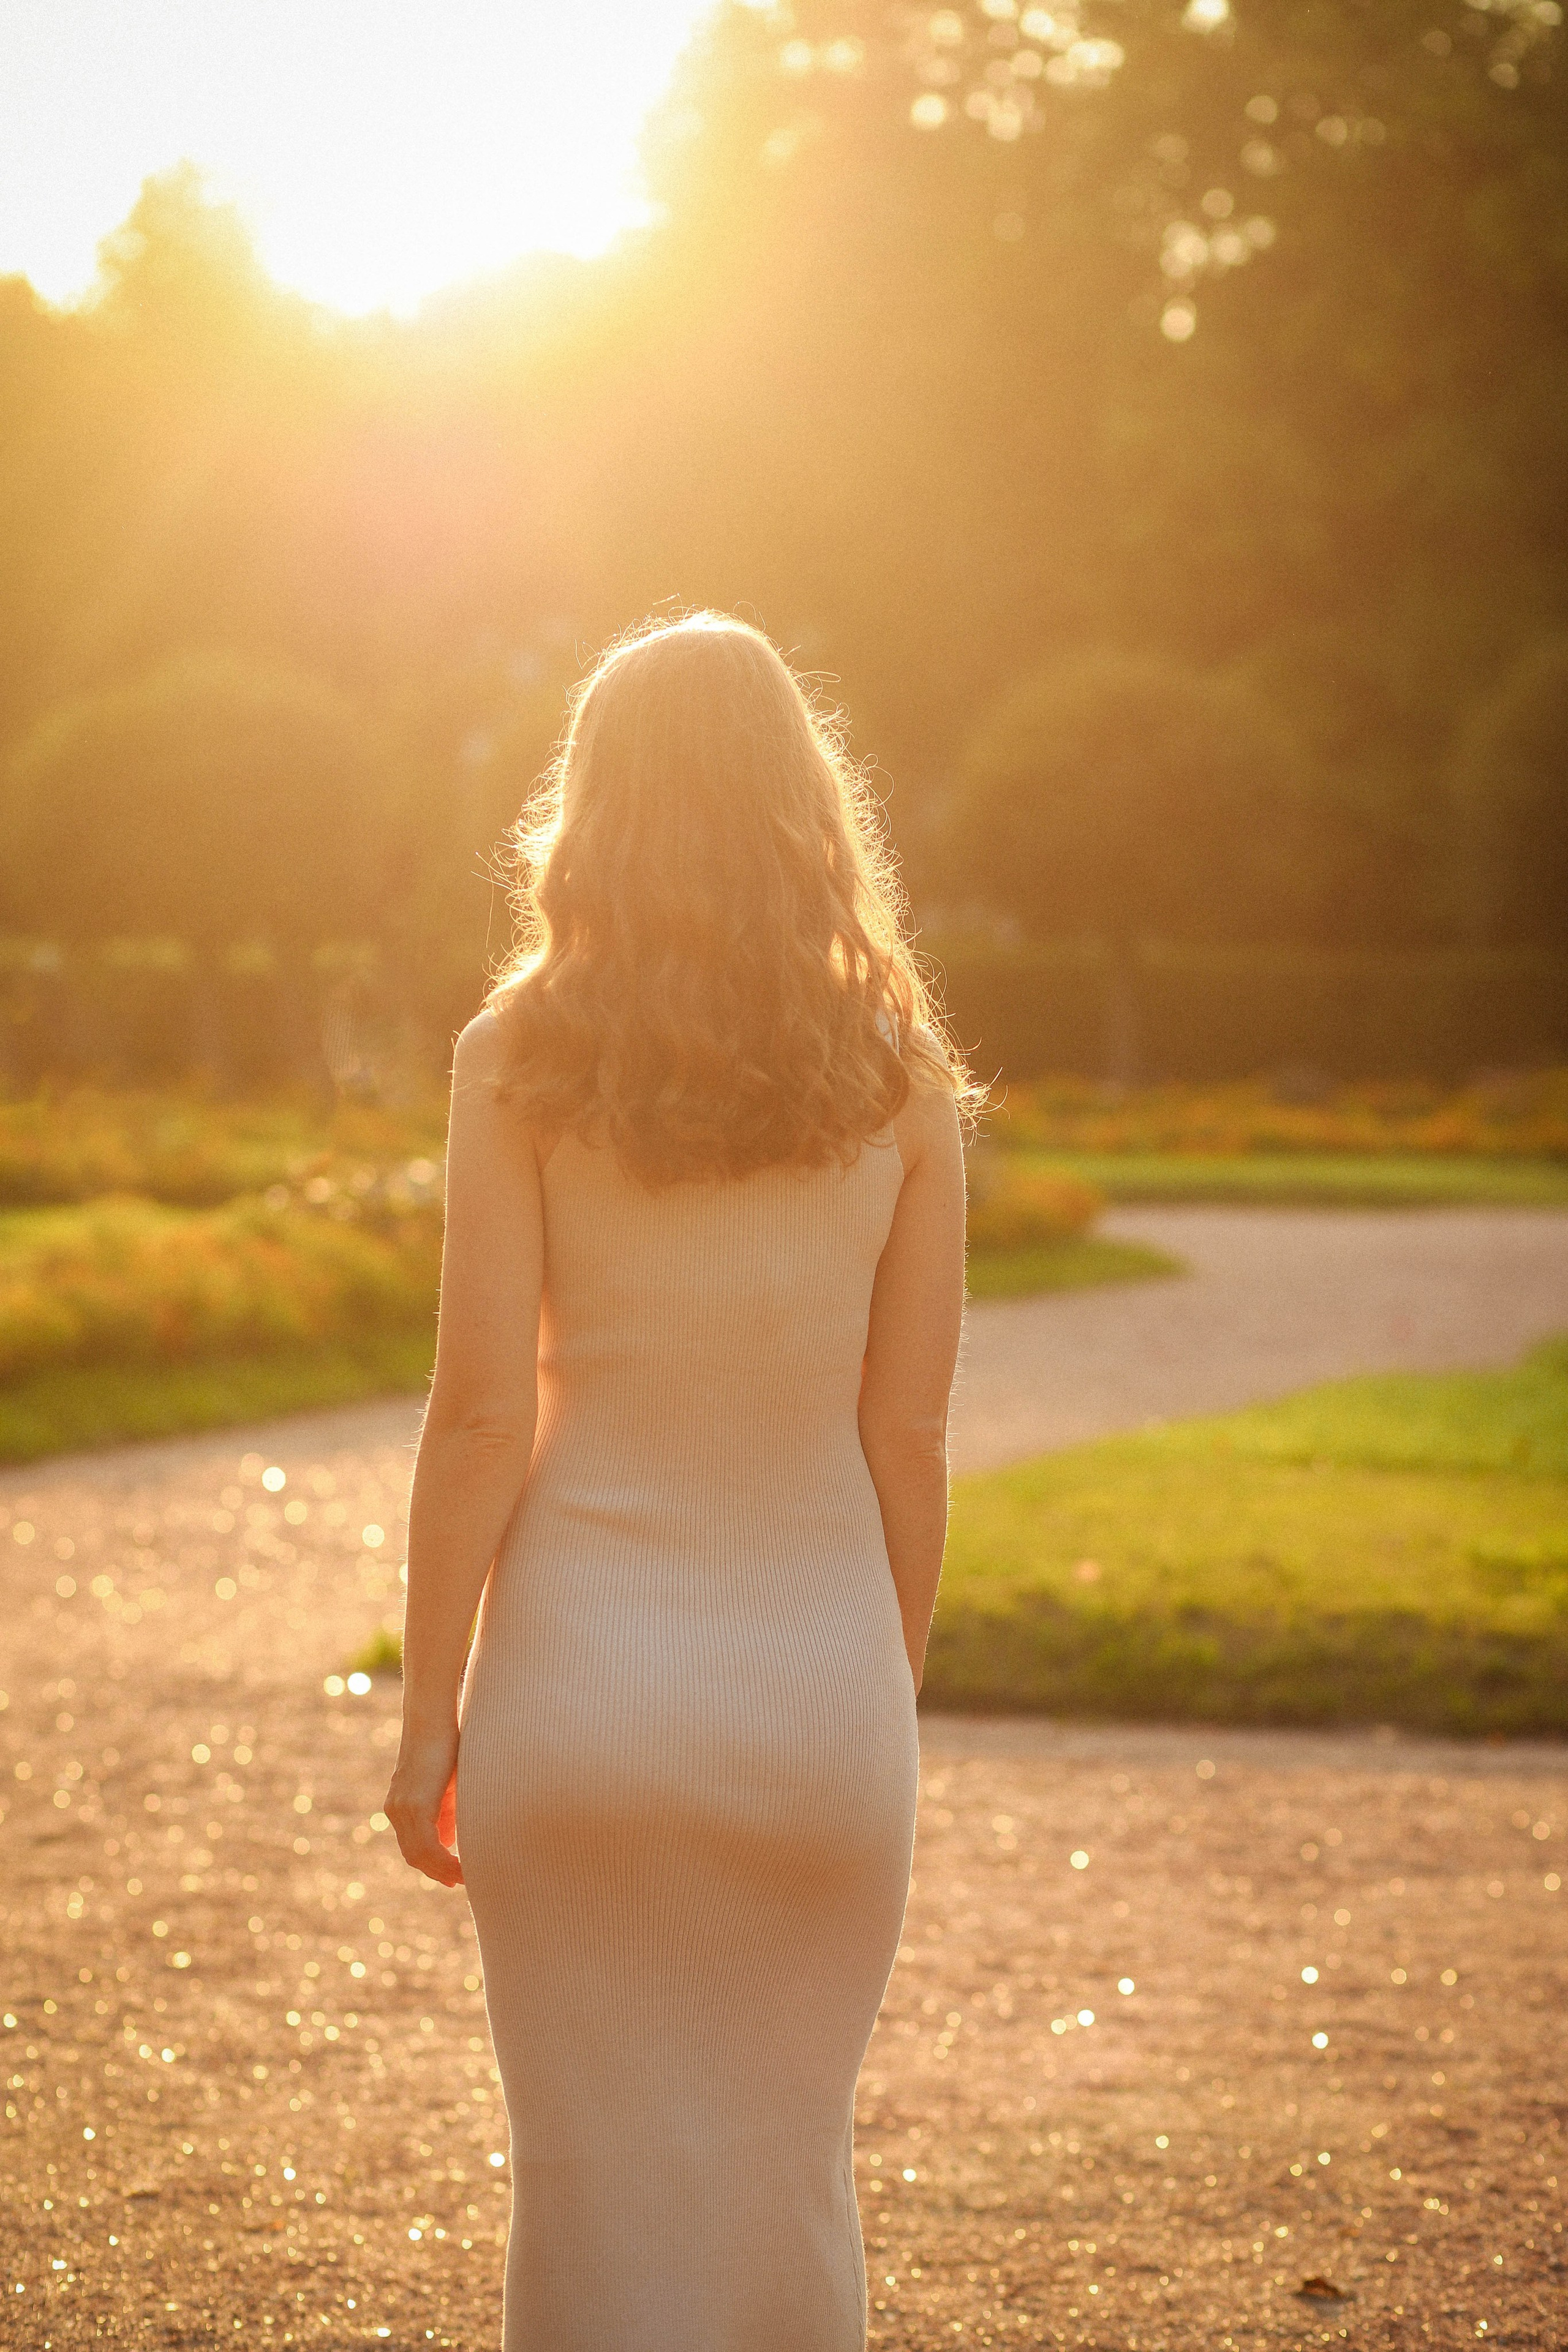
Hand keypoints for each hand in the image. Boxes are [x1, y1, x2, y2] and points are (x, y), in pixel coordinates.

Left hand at [385, 1725, 462, 1886]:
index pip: (413, 1847)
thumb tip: (448, 1841)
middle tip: (460, 1881)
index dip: (433, 1866)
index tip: (454, 1876)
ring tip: (464, 1876)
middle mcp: (396, 1811)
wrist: (433, 1718)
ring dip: (442, 1869)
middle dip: (438, 1872)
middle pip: (413, 1856)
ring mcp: (402, 1808)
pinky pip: (426, 1844)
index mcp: (401, 1806)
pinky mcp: (415, 1804)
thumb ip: (443, 1812)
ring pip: (418, 1854)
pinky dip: (443, 1859)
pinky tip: (460, 1864)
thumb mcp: (446, 1785)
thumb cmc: (446, 1745)